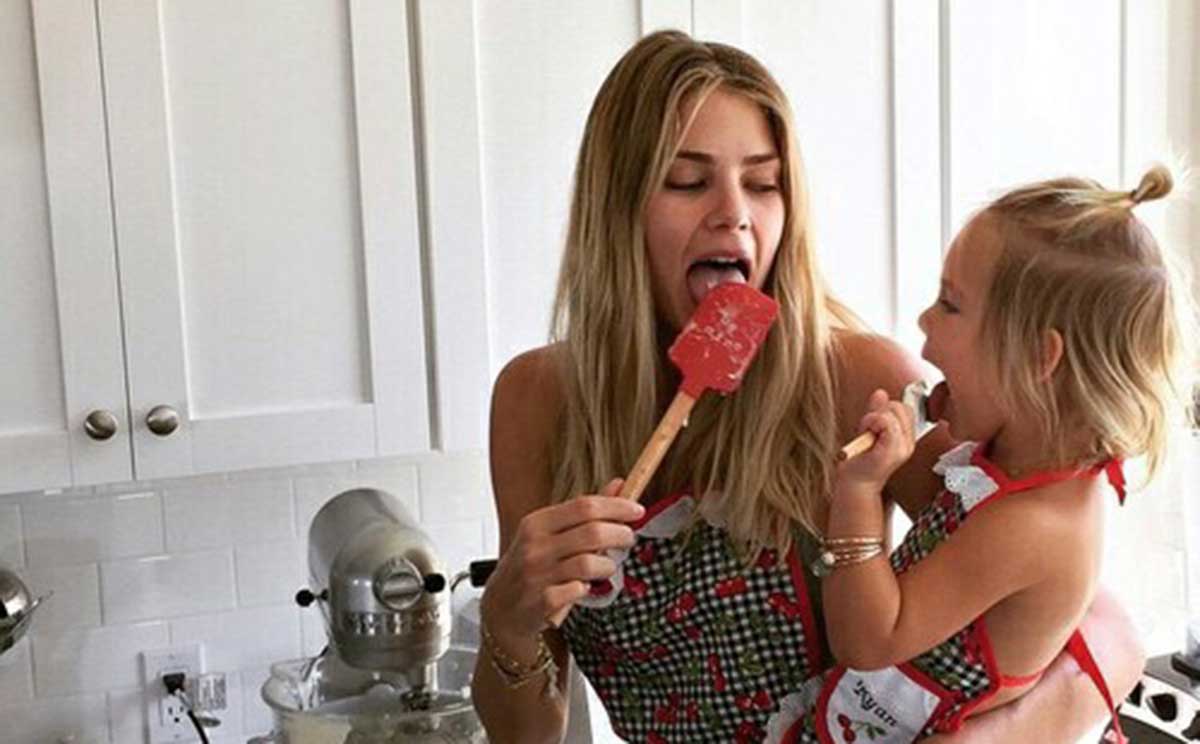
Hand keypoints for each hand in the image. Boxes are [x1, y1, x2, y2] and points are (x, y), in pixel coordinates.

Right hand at [480, 478, 641, 645]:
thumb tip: (618, 484)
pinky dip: (586, 589)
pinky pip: (577, 591)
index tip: (637, 510)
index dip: (616, 507)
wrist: (500, 607)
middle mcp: (535, 546)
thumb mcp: (549, 533)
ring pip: (589, 563)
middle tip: (628, 539)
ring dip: (607, 565)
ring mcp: (536, 574)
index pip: (585, 506)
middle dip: (620, 535)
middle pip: (593, 532)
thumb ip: (584, 511)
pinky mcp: (540, 602)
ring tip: (606, 566)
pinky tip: (583, 588)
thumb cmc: (529, 565)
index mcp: (537, 523)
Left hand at [838, 388, 915, 491]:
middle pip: (900, 406)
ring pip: (893, 411)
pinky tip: (867, 436)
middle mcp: (909, 442)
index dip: (885, 412)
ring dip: (873, 418)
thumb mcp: (869, 429)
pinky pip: (886, 421)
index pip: (904, 408)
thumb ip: (876, 411)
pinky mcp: (893, 449)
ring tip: (867, 435)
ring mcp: (903, 447)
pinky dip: (872, 422)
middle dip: (880, 413)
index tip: (873, 428)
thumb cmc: (861, 459)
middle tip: (869, 431)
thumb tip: (881, 392)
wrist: (856, 482)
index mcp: (906, 437)